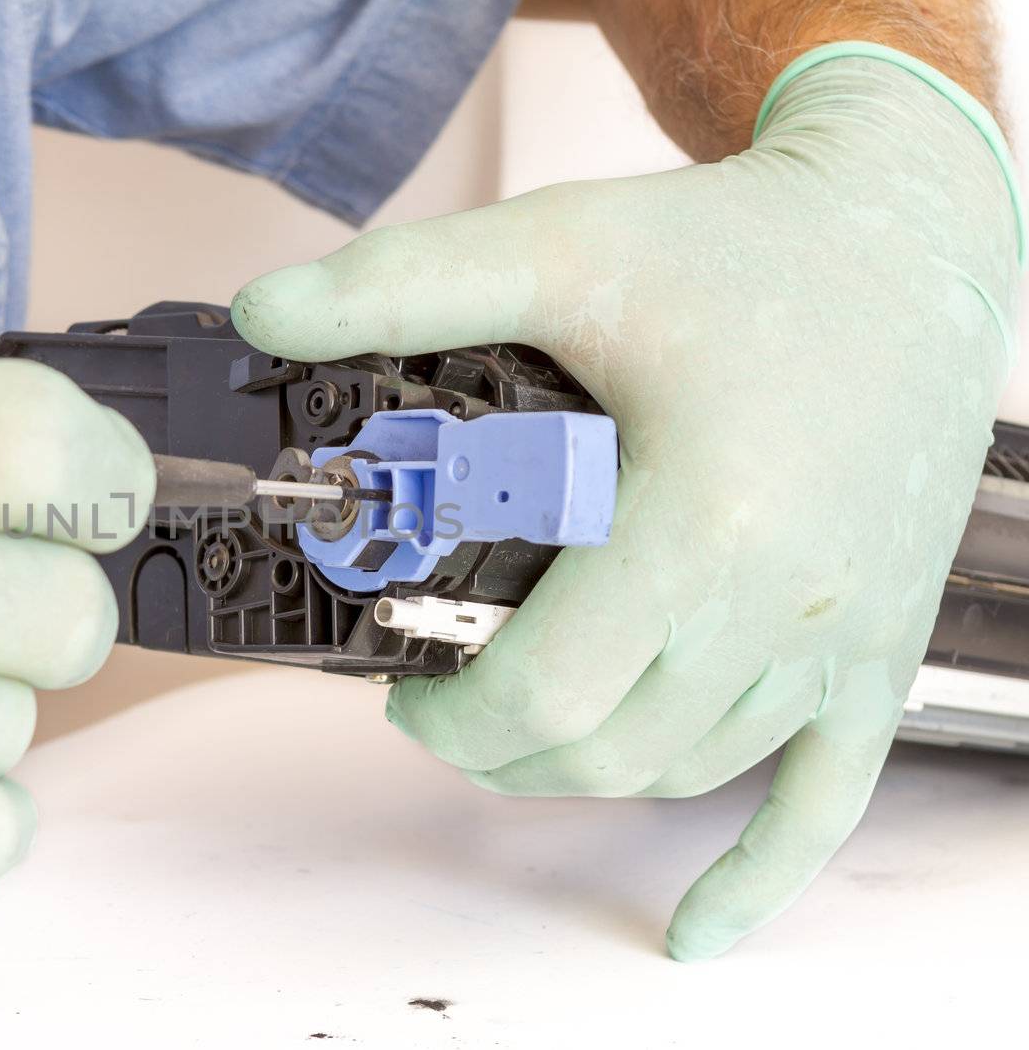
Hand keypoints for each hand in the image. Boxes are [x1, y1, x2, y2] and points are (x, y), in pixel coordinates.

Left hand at [231, 52, 1019, 958]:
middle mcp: (780, 603)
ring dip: (582, 773)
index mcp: (700, 522)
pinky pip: (826, 801)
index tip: (398, 693)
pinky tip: (696, 928)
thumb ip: (403, 289)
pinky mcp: (878, 650)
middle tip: (441, 708)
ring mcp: (837, 641)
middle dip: (497, 748)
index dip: (449, 716)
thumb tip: (261, 314)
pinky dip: (755, 876)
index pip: (544, 692)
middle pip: (603, 750)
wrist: (909, 242)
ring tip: (522, 729)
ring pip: (684, 773)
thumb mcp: (561, 246)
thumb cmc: (740, 250)